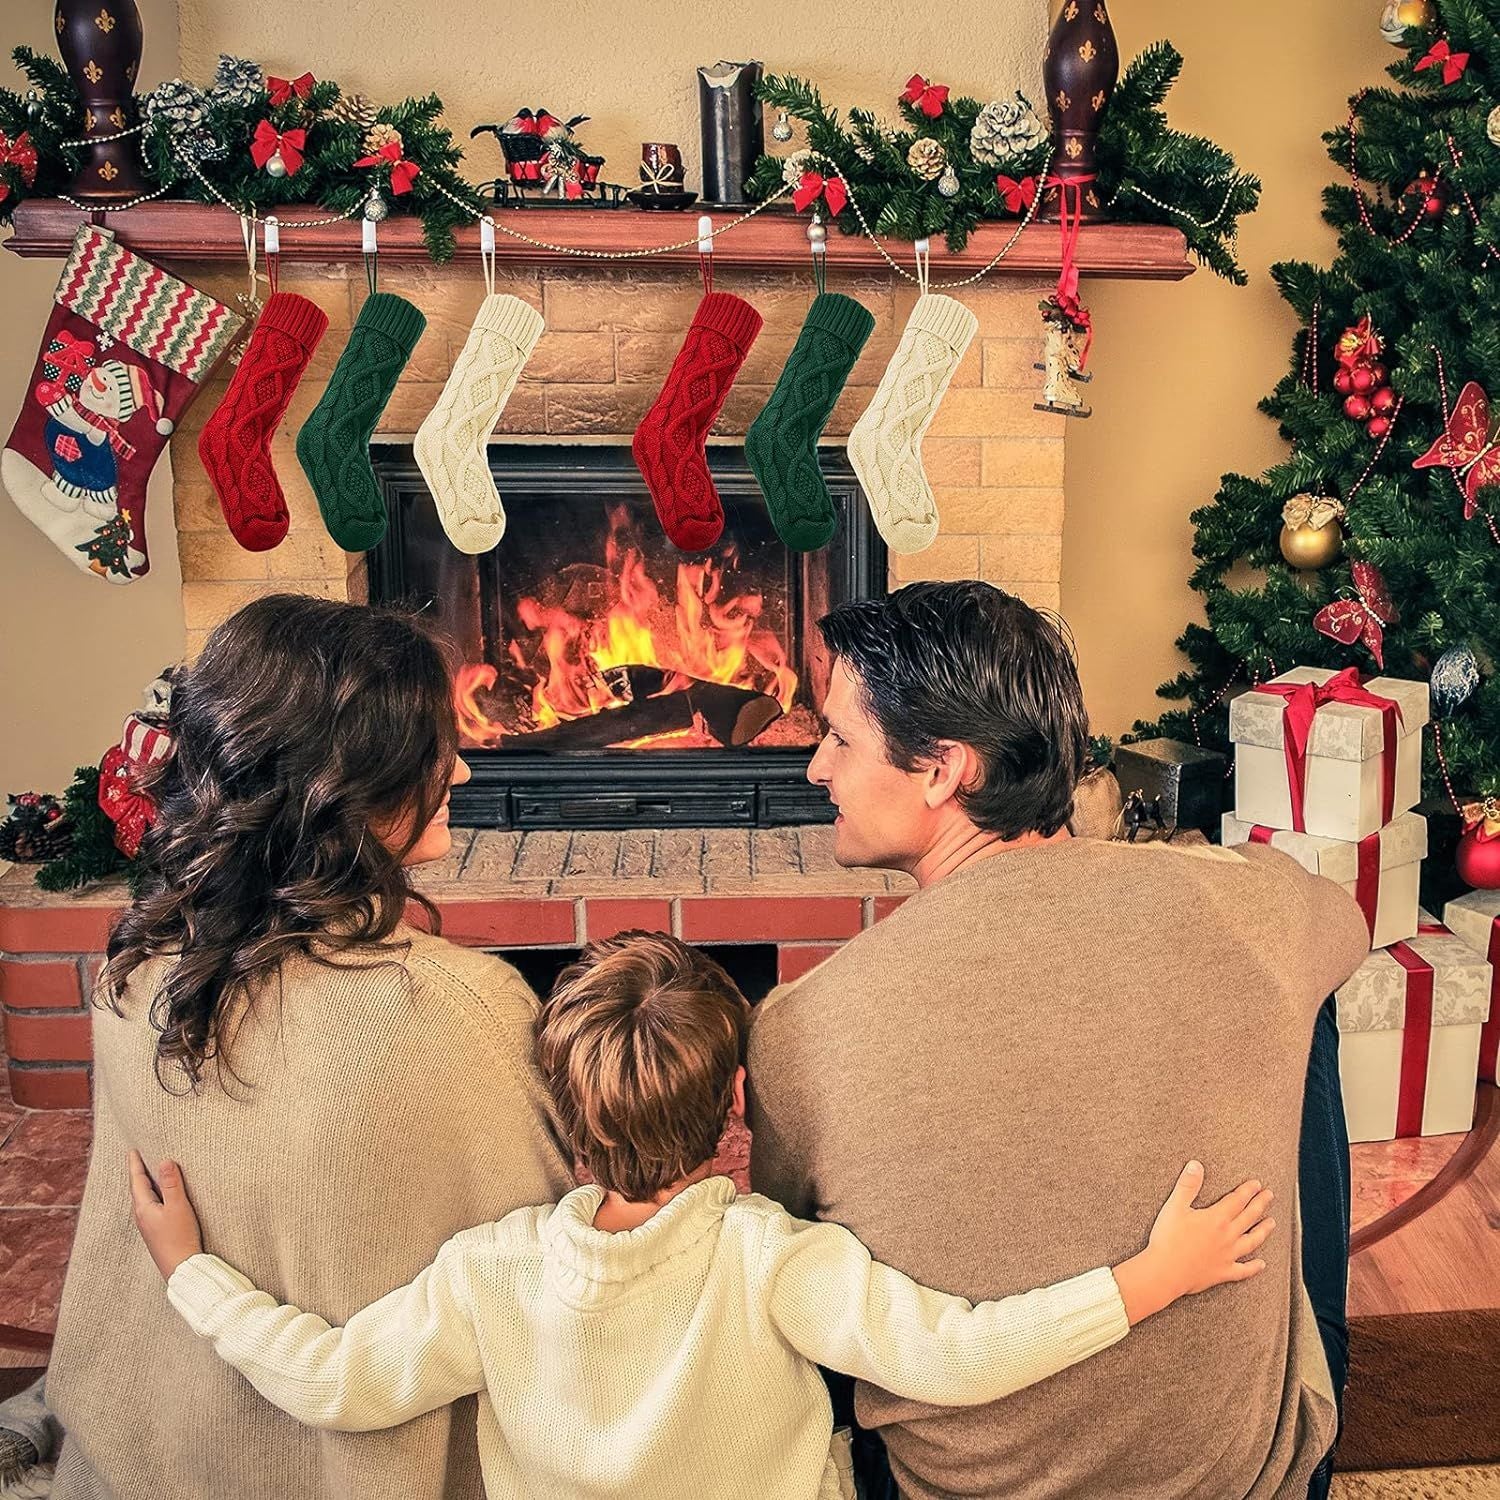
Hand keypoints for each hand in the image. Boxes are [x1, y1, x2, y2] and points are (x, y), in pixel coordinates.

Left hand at [128, 1150, 202, 1279]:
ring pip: (144, 1199)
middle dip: (138, 1173)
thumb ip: (172, 1184)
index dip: (135, 1165)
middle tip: (138, 1158)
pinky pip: (152, 1206)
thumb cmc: (179, 1237)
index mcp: (143, 1208)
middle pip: (138, 1189)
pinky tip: (161, 1197)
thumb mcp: (178, 1206)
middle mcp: (142, 1216)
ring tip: (149, 1173)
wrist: (181, 1268)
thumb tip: (164, 1161)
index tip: (132, 1151)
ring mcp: (149, 1225)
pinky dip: (154, 1195)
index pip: (137, 1181)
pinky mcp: (157, 1231)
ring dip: (146, 1184)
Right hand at [1113, 1162, 1274, 1325]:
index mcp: (1216, 1219)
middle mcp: (1227, 1236)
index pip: (1236, 1201)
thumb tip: (1196, 1164)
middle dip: (1260, 1205)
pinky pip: (1243, 1270)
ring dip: (1263, 1231)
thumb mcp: (1175, 1206)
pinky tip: (1262, 1264)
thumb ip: (1188, 1185)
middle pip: (1248, 1217)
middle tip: (1269, 1195)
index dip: (1247, 1191)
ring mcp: (1228, 1256)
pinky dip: (1254, 1267)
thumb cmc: (1168, 1238)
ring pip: (1251, 1241)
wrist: (1165, 1271)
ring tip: (1272, 1223)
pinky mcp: (1223, 1273)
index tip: (1257, 1184)